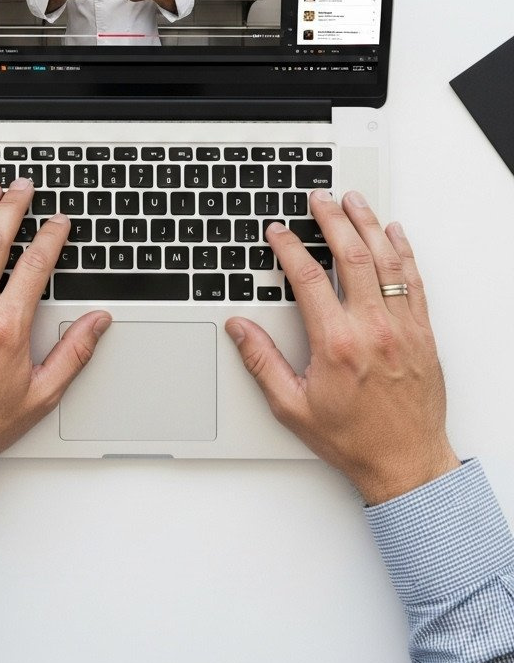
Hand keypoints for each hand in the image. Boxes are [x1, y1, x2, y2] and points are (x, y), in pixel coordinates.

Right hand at [226, 191, 459, 503]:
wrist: (406, 463)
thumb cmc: (353, 439)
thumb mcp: (292, 407)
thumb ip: (262, 362)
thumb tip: (239, 329)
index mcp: (336, 344)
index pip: (308, 277)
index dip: (289, 248)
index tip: (279, 232)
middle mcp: (371, 328)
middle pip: (351, 255)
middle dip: (332, 219)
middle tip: (319, 199)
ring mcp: (401, 327)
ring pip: (386, 261)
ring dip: (368, 225)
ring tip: (354, 201)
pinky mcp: (422, 332)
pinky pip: (413, 281)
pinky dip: (403, 252)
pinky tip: (394, 234)